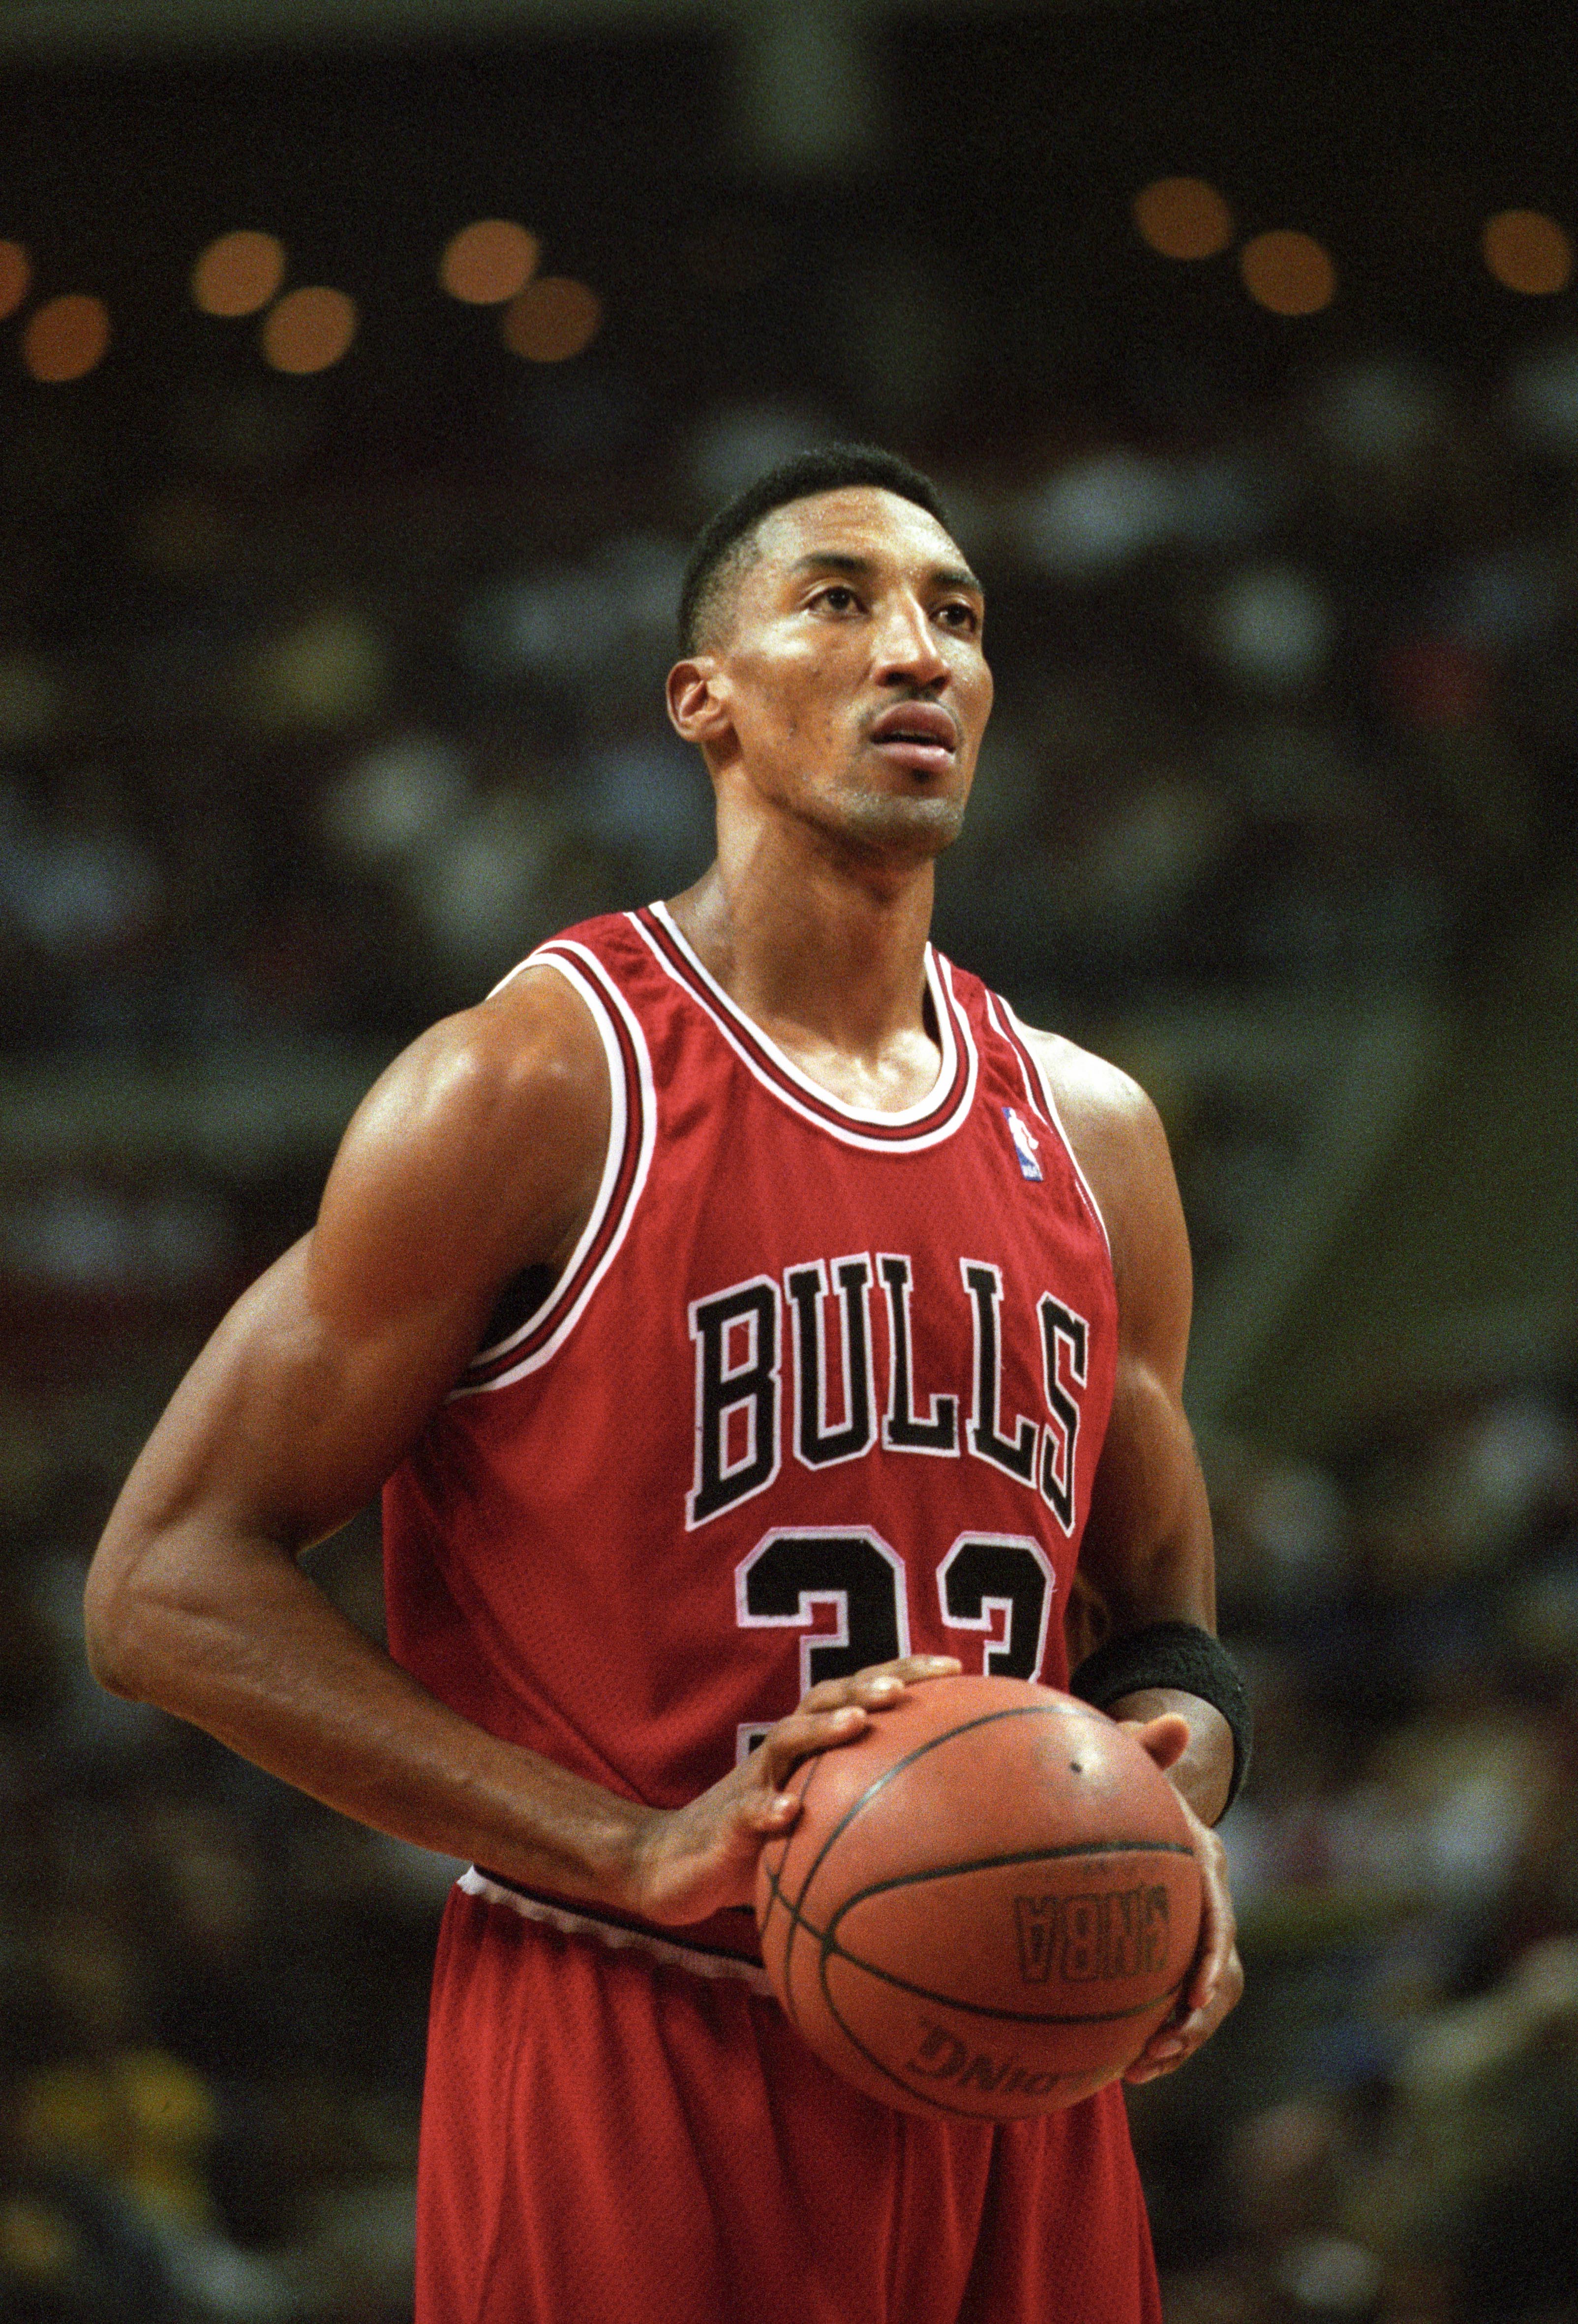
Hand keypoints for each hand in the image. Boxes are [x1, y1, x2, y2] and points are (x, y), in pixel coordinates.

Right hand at [621, 1655, 961, 1928]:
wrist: (671, 1866)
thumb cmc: (758, 1842)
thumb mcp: (817, 1823)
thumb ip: (867, 1815)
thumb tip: (950, 1832)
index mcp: (810, 1748)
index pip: (860, 1696)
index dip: (904, 1674)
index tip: (955, 1668)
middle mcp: (782, 1753)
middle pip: (826, 1699)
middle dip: (866, 1685)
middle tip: (907, 1688)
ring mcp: (752, 1782)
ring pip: (787, 1740)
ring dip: (822, 1728)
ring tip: (857, 1722)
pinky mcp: (727, 1822)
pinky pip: (748, 1811)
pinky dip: (767, 1808)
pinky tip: (789, 1813)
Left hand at [1116, 1713, 1242, 2081]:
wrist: (1140, 1799)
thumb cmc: (1130, 1779)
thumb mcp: (1134, 1761)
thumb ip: (1147, 1747)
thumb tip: (1172, 1721)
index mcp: (1206, 1863)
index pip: (1220, 1916)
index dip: (1212, 1957)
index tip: (1193, 1995)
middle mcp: (1211, 1902)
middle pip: (1225, 1973)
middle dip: (1200, 2018)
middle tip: (1164, 2048)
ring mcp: (1195, 1933)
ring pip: (1208, 2000)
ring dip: (1182, 2039)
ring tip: (1141, 2068)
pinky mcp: (1171, 1957)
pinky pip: (1177, 2009)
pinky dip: (1160, 2041)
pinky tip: (1123, 2069)